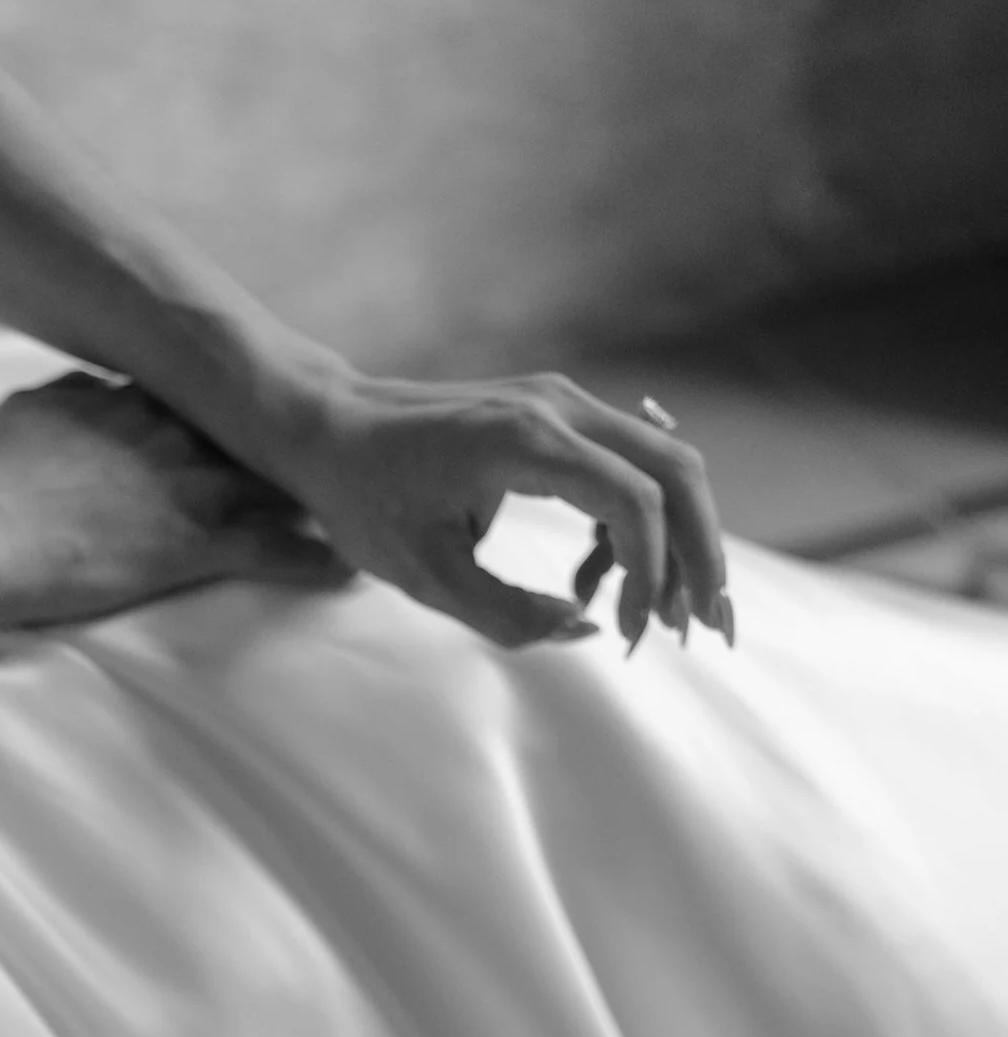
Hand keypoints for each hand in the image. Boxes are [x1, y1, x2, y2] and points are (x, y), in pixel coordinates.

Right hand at [0, 373, 349, 628]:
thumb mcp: (26, 411)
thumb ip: (67, 396)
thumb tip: (82, 390)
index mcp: (134, 399)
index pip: (206, 391)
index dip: (238, 405)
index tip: (265, 411)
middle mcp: (174, 431)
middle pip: (255, 429)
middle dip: (296, 439)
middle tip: (340, 445)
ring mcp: (189, 485)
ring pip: (276, 482)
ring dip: (319, 494)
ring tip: (361, 502)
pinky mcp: (193, 543)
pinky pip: (272, 549)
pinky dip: (313, 559)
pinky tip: (349, 568)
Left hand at [261, 363, 730, 652]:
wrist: (332, 430)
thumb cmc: (366, 500)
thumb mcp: (426, 578)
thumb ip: (509, 614)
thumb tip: (587, 629)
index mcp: (525, 442)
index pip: (633, 502)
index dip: (651, 575)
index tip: (633, 635)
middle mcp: (558, 406)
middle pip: (677, 472)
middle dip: (701, 555)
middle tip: (705, 628)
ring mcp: (563, 401)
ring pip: (665, 463)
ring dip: (677, 540)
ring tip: (651, 616)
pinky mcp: (558, 413)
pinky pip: (628, 464)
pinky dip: (633, 525)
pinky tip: (591, 582)